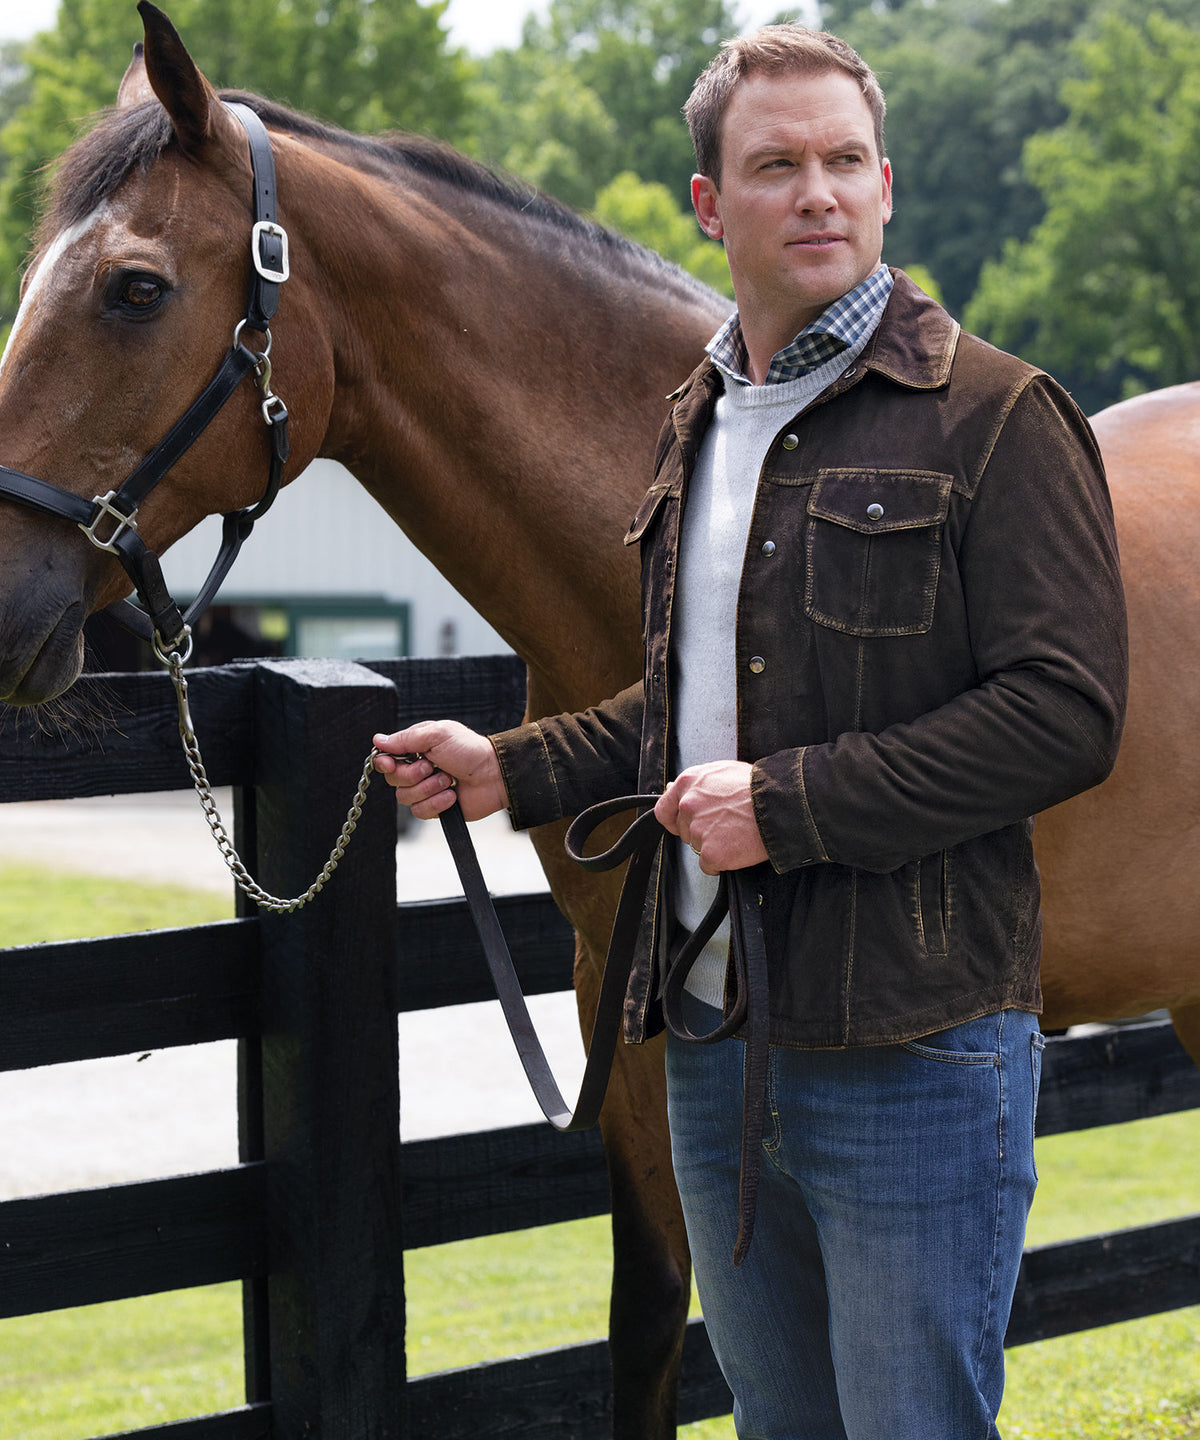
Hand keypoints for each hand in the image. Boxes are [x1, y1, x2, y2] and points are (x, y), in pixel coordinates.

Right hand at [372, 720, 508, 821]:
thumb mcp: (436, 735)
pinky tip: (452, 795)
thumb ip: (405, 739)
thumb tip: (378, 741)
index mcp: (416, 748)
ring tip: (448, 780)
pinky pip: (420, 811)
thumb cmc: (469, 750)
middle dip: (412, 774)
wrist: (494, 775)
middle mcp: (418, 768)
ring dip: (428, 788)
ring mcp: (426, 789)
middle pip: (393, 779)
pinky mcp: (435, 807)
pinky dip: (437, 803)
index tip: (389, 763)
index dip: (384, 762)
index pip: (386, 758)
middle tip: (432, 766)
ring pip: (405, 797)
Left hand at [654, 760, 768, 874]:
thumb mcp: (722, 771)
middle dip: (701, 832)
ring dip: (714, 845)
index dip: (674, 820)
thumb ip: (696, 783)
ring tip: (736, 833)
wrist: (780, 805)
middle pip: (684, 831)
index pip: (664, 810)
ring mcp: (698, 830)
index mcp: (689, 783)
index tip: (682, 825)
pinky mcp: (710, 852)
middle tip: (726, 825)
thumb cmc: (758, 787)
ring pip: (697, 847)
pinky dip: (721, 862)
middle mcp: (688, 805)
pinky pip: (708, 865)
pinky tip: (737, 848)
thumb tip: (674, 788)